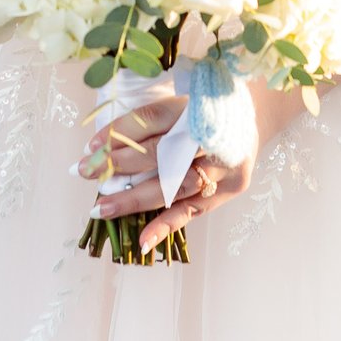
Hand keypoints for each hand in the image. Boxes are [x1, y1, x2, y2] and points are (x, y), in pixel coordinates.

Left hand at [84, 83, 301, 253]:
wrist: (256, 113)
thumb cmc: (206, 107)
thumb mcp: (180, 99)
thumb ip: (148, 121)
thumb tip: (100, 146)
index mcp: (197, 103)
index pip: (151, 119)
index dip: (118, 133)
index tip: (89, 148)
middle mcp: (213, 135)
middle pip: (160, 152)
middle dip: (118, 164)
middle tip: (84, 172)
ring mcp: (223, 164)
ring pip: (174, 185)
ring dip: (134, 199)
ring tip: (102, 208)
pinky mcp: (230, 188)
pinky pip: (194, 210)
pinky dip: (167, 226)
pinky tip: (143, 241)